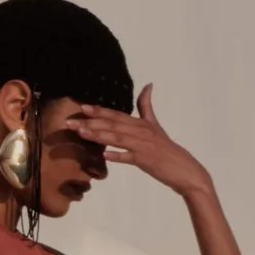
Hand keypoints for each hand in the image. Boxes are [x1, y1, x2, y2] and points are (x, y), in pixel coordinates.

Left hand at [57, 83, 211, 201]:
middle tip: (70, 122)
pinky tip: (105, 155)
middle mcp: (141, 131)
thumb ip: (147, 106)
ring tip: (81, 133)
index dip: (99, 111)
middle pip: (112, 124)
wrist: (185, 169)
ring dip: (98, 135)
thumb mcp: (155, 125)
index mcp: (141, 123)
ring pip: (117, 138)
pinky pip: (129, 158)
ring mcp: (143, 146)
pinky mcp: (146, 161)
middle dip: (90, 122)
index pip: (116, 115)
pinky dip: (118, 156)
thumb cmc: (166, 149)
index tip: (82, 107)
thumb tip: (148, 84)